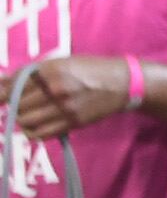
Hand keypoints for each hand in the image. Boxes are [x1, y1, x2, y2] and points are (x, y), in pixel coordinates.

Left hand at [3, 56, 140, 140]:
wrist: (122, 83)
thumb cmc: (90, 69)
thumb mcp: (60, 63)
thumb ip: (32, 73)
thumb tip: (2, 82)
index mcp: (50, 71)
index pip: (13, 85)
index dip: (2, 93)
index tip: (1, 98)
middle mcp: (55, 89)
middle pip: (17, 105)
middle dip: (13, 106)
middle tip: (19, 105)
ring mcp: (64, 107)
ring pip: (25, 120)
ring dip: (21, 119)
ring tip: (27, 115)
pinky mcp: (73, 122)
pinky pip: (41, 134)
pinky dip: (32, 132)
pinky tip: (35, 126)